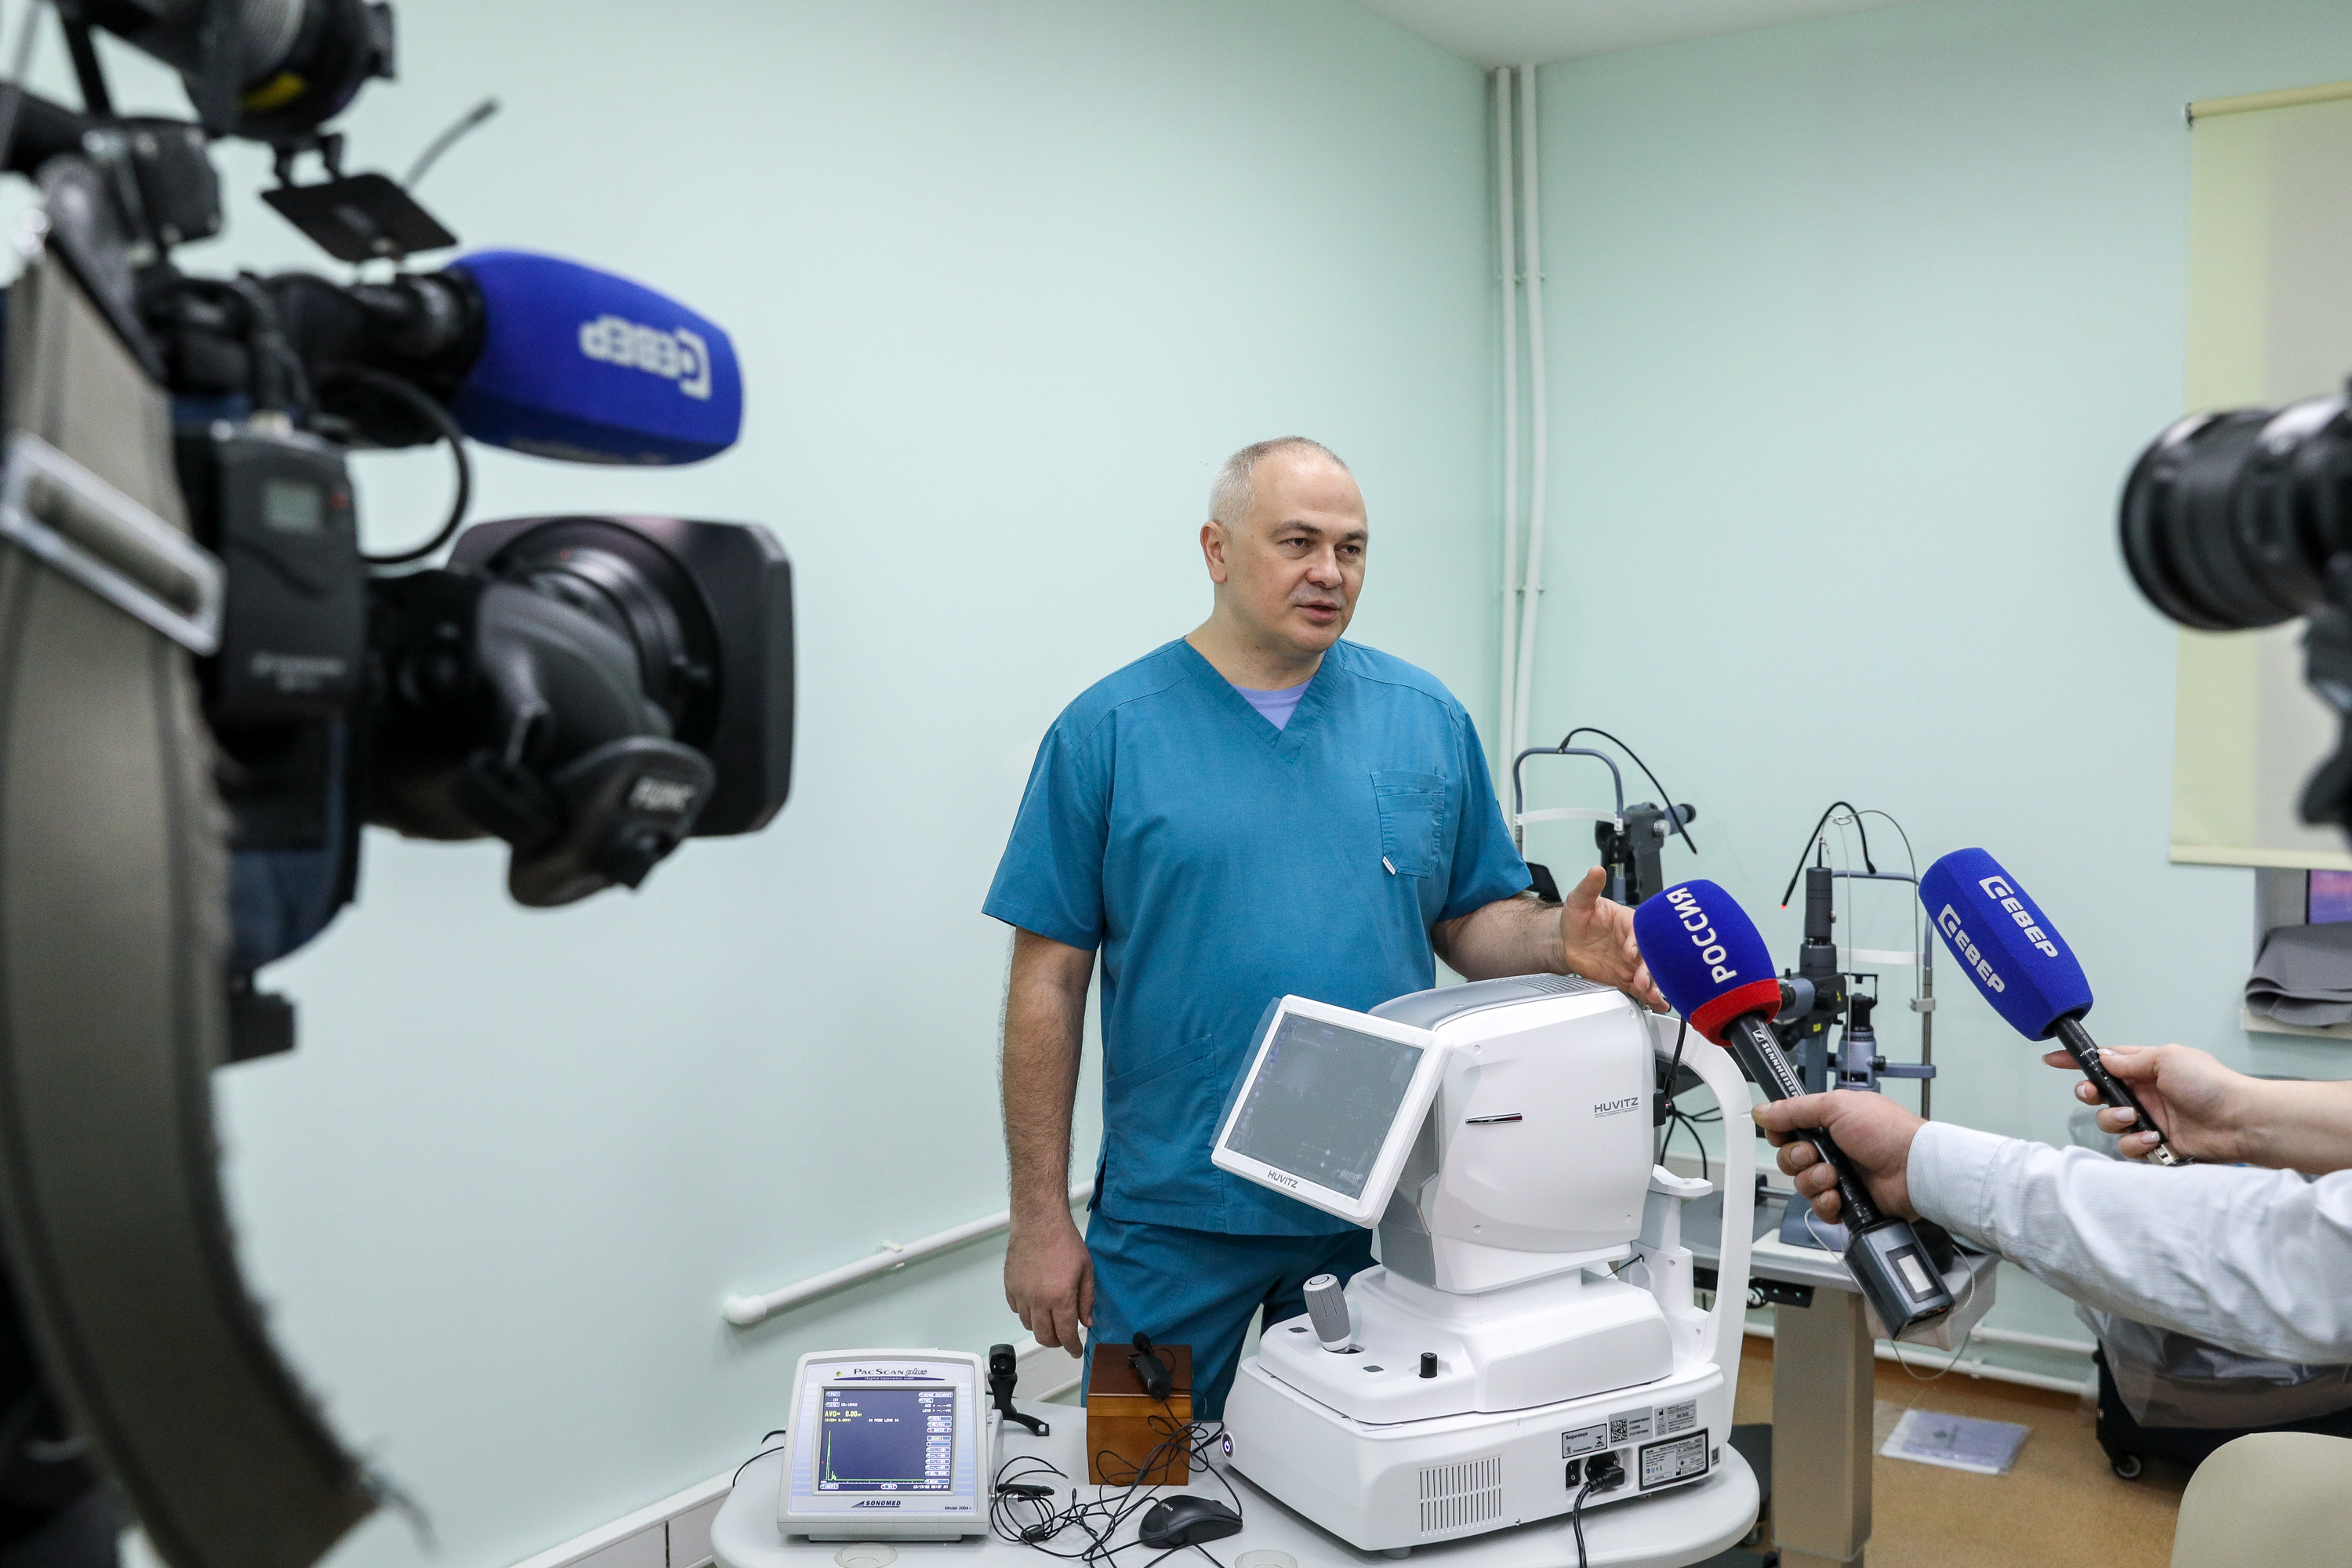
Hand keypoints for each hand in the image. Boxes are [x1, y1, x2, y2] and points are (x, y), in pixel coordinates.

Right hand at [1004, 1214, 1092, 1353]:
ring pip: (1028, 1325)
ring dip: (1041, 1327)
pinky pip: (1016, 1309)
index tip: (1075, 1351)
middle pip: (1044, 1336)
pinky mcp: (1009, 1285)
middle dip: (1056, 1342)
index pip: (1065, 1334)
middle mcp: (1038, 1300)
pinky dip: (1026, 1313)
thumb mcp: (1086, 1270)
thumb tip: (1087, 1321)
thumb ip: (1087, 1299)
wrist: (1039, 1221)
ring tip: (1050, 1318)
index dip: (1072, 1347)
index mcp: (1060, 1297)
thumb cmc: (1064, 1241)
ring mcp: (1021, 1294)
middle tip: (1064, 1338)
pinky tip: (1035, 1304)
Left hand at [1561, 866, 1665, 1011]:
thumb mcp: (1579, 900)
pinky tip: (1659, 1004)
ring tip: (1653, 994)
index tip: (1631, 950)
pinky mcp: (1625, 977)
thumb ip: (1589, 887)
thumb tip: (1595, 871)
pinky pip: (1640, 988)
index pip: (1640, 931)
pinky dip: (1650, 996)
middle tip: (1643, 979)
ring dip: (1653, 984)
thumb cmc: (1577, 918)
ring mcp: (1632, 962)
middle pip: (1649, 955)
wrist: (1566, 941)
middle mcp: (1635, 943)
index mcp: (1630, 922)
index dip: (1637, 941)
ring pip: (1648, 974)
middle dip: (1649, 968)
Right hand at [1752, 1091, 1923, 1222]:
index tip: (1784, 1135)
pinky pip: (1819, 1208)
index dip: (1781, 1134)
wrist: (1914, 1169)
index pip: (1788, 1129)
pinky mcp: (1847, 1202)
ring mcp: (1840, 1176)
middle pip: (1790, 1159)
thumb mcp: (1836, 1107)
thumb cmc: (1887, 1132)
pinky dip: (1826, 1203)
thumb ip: (1794, 1109)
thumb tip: (1763, 1110)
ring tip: (1834, 1177)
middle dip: (1797, 1159)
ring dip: (1813, 1181)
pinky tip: (1838, 1196)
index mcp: (1829, 1122)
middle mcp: (1832, 1149)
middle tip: (1814, 1155)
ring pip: (1802, 1184)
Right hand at [2043, 1042, 2253, 1163]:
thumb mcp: (2167, 1058)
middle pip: (2099, 1094)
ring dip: (2115, 1120)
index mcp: (2146, 1068)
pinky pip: (2128, 1146)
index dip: (2077, 1061)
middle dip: (2090, 1094)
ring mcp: (2149, 1120)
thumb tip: (2103, 1057)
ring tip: (2136, 1119)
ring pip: (2109, 1122)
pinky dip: (2135, 1142)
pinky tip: (2154, 1139)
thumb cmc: (2210, 1084)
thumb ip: (2130, 1060)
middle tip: (2094, 1095)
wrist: (2240, 1121)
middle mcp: (2143, 1094)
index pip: (2105, 1061)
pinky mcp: (2156, 1145)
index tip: (2053, 1060)